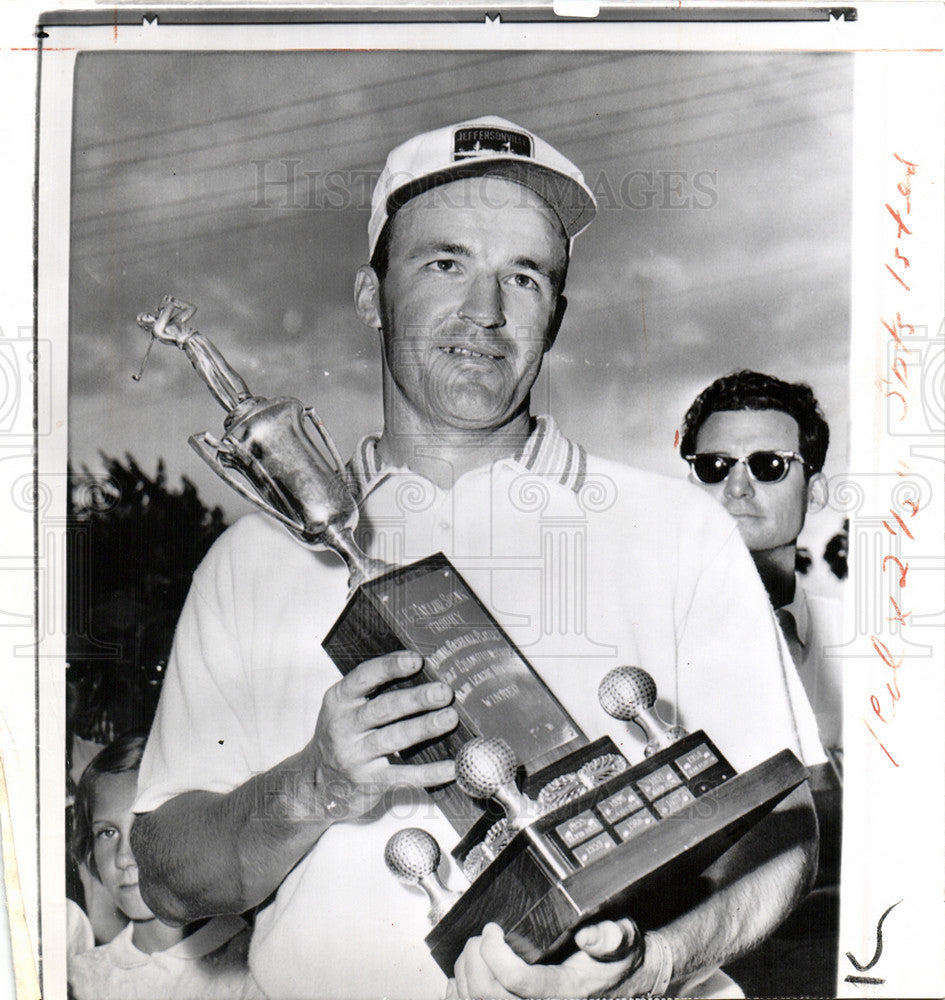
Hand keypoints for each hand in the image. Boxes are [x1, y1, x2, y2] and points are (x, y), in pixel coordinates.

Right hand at [308, 651, 456, 821]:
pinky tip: (451, 767)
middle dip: (416, 699)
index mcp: (339, 700)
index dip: (390, 667)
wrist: (316, 783)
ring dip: (425, 727)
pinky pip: (403, 775)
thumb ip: (374, 690)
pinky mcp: (369, 782)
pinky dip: (429, 772)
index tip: (417, 660)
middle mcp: (344, 726)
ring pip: (394, 738)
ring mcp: (355, 755)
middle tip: (443, 692)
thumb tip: (422, 670)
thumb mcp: (346, 708)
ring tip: (449, 718)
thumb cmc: (342, 736)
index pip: (364, 677)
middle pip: (384, 708)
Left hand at [450, 918, 643, 998]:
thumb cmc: (615, 958)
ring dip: (465, 972)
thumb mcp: (622, 938)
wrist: (619, 977)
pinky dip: (461, 991)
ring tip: (475, 949)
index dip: (497, 952)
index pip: (518, 981)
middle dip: (475, 958)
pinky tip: (465, 973)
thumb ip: (610, 936)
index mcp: (563, 990)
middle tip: (481, 936)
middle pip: (488, 995)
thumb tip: (587, 936)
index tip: (494, 928)